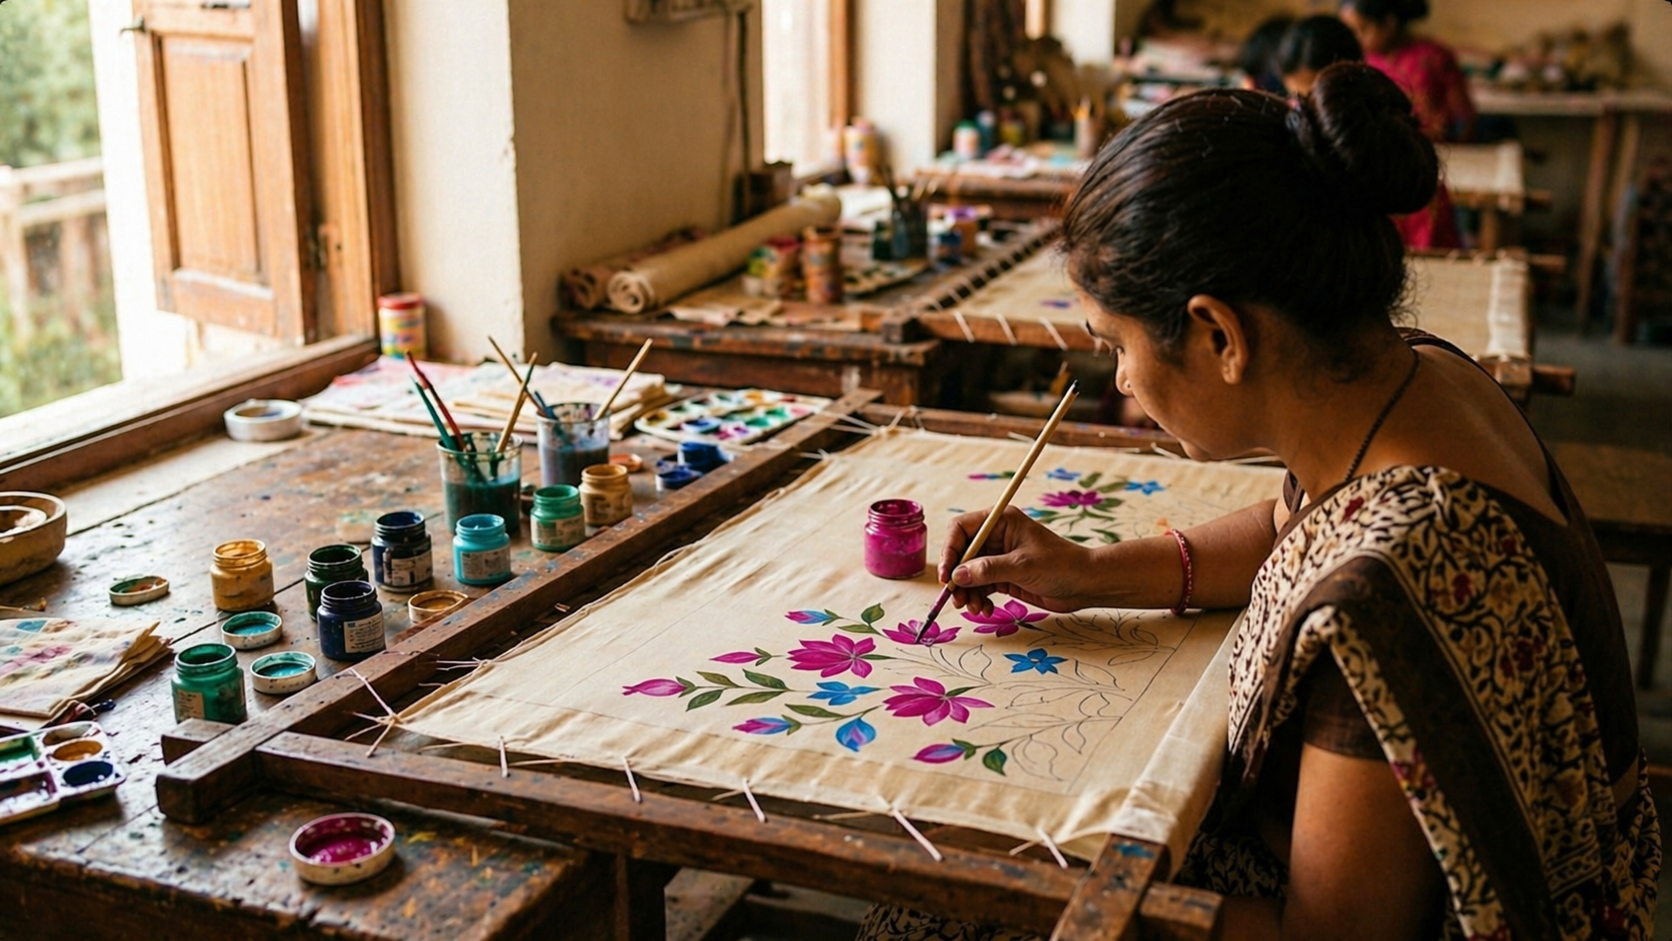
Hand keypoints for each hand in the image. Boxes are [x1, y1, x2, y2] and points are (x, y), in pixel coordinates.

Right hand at [938, 507, 1101, 614]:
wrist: (1085, 584)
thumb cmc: (1060, 565)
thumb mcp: (1022, 566)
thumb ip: (988, 569)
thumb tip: (957, 575)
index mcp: (1001, 521)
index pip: (961, 529)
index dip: (949, 550)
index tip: (947, 575)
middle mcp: (996, 536)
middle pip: (961, 553)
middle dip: (957, 577)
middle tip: (957, 599)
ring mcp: (998, 557)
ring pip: (968, 573)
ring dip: (967, 592)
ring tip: (974, 608)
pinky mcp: (1003, 575)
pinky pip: (980, 586)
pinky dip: (978, 598)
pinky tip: (985, 609)